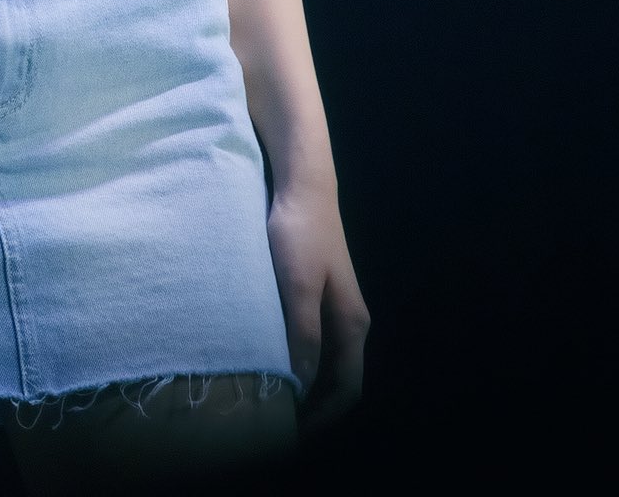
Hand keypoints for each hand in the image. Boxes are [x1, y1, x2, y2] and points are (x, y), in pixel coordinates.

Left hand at [266, 180, 370, 434]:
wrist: (301, 183)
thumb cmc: (299, 232)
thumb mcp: (297, 286)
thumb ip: (301, 335)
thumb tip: (300, 386)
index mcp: (352, 324)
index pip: (348, 388)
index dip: (324, 417)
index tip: (293, 435)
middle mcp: (348, 321)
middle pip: (336, 378)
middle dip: (312, 406)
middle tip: (275, 423)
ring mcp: (332, 306)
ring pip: (321, 359)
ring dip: (301, 382)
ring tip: (268, 397)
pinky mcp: (313, 292)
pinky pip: (308, 339)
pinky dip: (293, 357)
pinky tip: (267, 358)